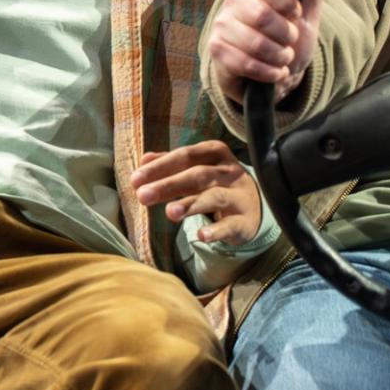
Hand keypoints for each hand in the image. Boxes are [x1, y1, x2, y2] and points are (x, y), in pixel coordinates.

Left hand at [129, 140, 262, 245]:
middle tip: (142, 195)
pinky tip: (200, 236)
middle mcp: (230, 172)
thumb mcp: (198, 167)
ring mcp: (239, 196)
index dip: (160, 166)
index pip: (186, 156)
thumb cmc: (217, 182)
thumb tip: (144, 159)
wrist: (254, 205)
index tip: (136, 179)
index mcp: (215, 153)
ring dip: (191, 204)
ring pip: (214, 197)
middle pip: (198, 175)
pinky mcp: (244, 221)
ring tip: (169, 213)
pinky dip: (216, 231)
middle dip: (169, 185)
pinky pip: (230, 225)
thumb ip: (171, 163)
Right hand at [207, 0, 328, 101]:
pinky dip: (268, 72)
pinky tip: (275, 72)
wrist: (272, 74)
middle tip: (290, 42)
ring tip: (283, 59)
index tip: (295, 14)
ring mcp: (222, 26)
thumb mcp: (305, 17)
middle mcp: (234, 2)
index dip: (287, 0)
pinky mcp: (217, 50)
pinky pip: (245, 63)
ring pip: (255, 43)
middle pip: (262, 14)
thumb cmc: (286, 40)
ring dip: (279, 57)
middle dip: (286, 35)